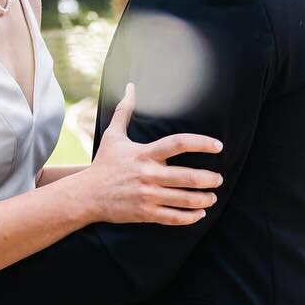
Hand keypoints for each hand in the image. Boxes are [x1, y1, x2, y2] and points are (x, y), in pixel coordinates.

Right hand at [84, 83, 223, 226]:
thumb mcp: (113, 135)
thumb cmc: (103, 164)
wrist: (85, 195)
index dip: (202, 143)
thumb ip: (125, 110)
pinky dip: (190, 217)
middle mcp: (148, 174)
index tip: (218, 146)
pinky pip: (173, 217)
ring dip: (204, 199)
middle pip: (188, 177)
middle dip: (209, 179)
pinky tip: (199, 214)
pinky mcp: (145, 213)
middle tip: (218, 179)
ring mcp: (147, 195)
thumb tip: (130, 86)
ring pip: (184, 199)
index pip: (179, 143)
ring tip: (212, 196)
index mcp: (144, 154)